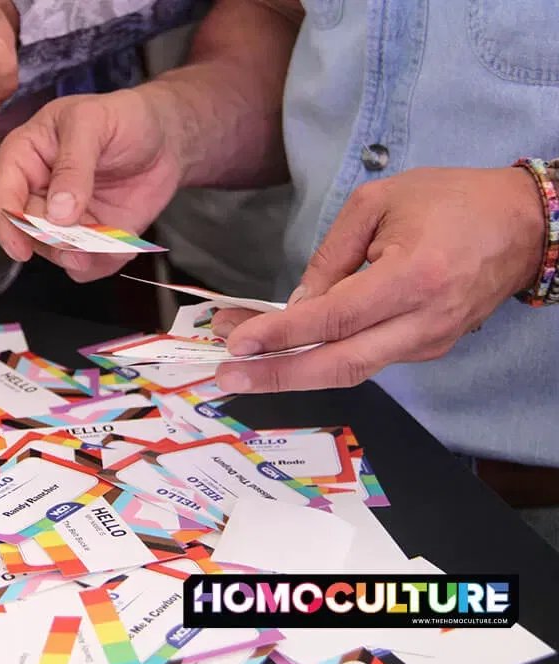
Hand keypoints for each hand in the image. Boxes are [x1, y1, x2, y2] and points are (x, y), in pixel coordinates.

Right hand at [0, 87, 185, 281]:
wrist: (167, 138)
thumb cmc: (125, 117)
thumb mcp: (93, 123)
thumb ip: (73, 165)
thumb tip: (57, 212)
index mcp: (25, 154)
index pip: (1, 195)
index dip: (7, 224)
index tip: (21, 249)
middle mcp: (38, 190)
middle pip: (27, 231)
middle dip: (54, 241)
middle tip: (84, 242)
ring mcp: (63, 218)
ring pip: (55, 253)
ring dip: (81, 255)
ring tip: (111, 240)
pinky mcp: (90, 237)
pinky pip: (86, 266)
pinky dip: (103, 262)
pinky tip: (124, 241)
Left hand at [210, 167, 545, 392]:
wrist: (523, 224)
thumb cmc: (452, 201)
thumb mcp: (379, 203)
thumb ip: (332, 255)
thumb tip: (297, 303)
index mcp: (414, 278)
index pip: (335, 319)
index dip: (281, 335)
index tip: (237, 342)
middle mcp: (423, 322)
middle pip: (340, 365)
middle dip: (276, 376)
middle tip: (226, 377)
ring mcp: (430, 342)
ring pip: (351, 369)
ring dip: (292, 369)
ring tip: (241, 360)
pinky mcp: (429, 348)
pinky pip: (367, 358)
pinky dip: (323, 358)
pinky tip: (287, 348)